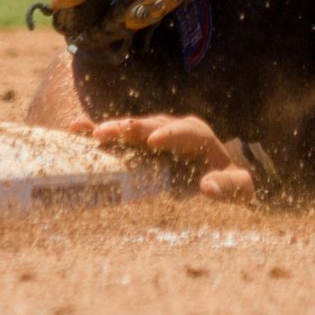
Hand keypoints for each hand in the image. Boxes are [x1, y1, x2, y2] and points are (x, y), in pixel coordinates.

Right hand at [76, 114, 256, 202]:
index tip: (154, 142)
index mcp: (200, 137)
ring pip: (132, 130)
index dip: (171, 134)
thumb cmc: (230, 187)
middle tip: (110, 132)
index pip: (186, 131)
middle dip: (132, 128)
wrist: (218, 189)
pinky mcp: (136, 148)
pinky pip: (116, 139)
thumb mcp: (239, 189)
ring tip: (93, 133)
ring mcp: (152, 138)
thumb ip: (230, 187)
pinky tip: (76, 128)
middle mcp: (174, 131)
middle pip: (152, 125)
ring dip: (113, 130)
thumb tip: (207, 188)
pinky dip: (97, 133)